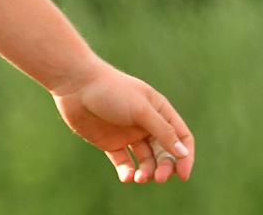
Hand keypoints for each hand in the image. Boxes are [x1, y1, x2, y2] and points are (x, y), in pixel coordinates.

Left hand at [51, 62, 193, 183]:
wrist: (76, 85)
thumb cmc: (111, 91)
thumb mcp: (141, 110)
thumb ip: (162, 131)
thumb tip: (183, 154)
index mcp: (159, 111)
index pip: (181, 137)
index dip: (185, 157)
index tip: (183, 175)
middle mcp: (146, 123)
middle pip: (165, 152)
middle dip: (165, 167)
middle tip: (158, 178)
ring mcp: (129, 134)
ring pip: (146, 160)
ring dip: (146, 172)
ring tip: (139, 178)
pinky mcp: (111, 143)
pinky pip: (124, 162)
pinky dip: (127, 172)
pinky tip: (126, 176)